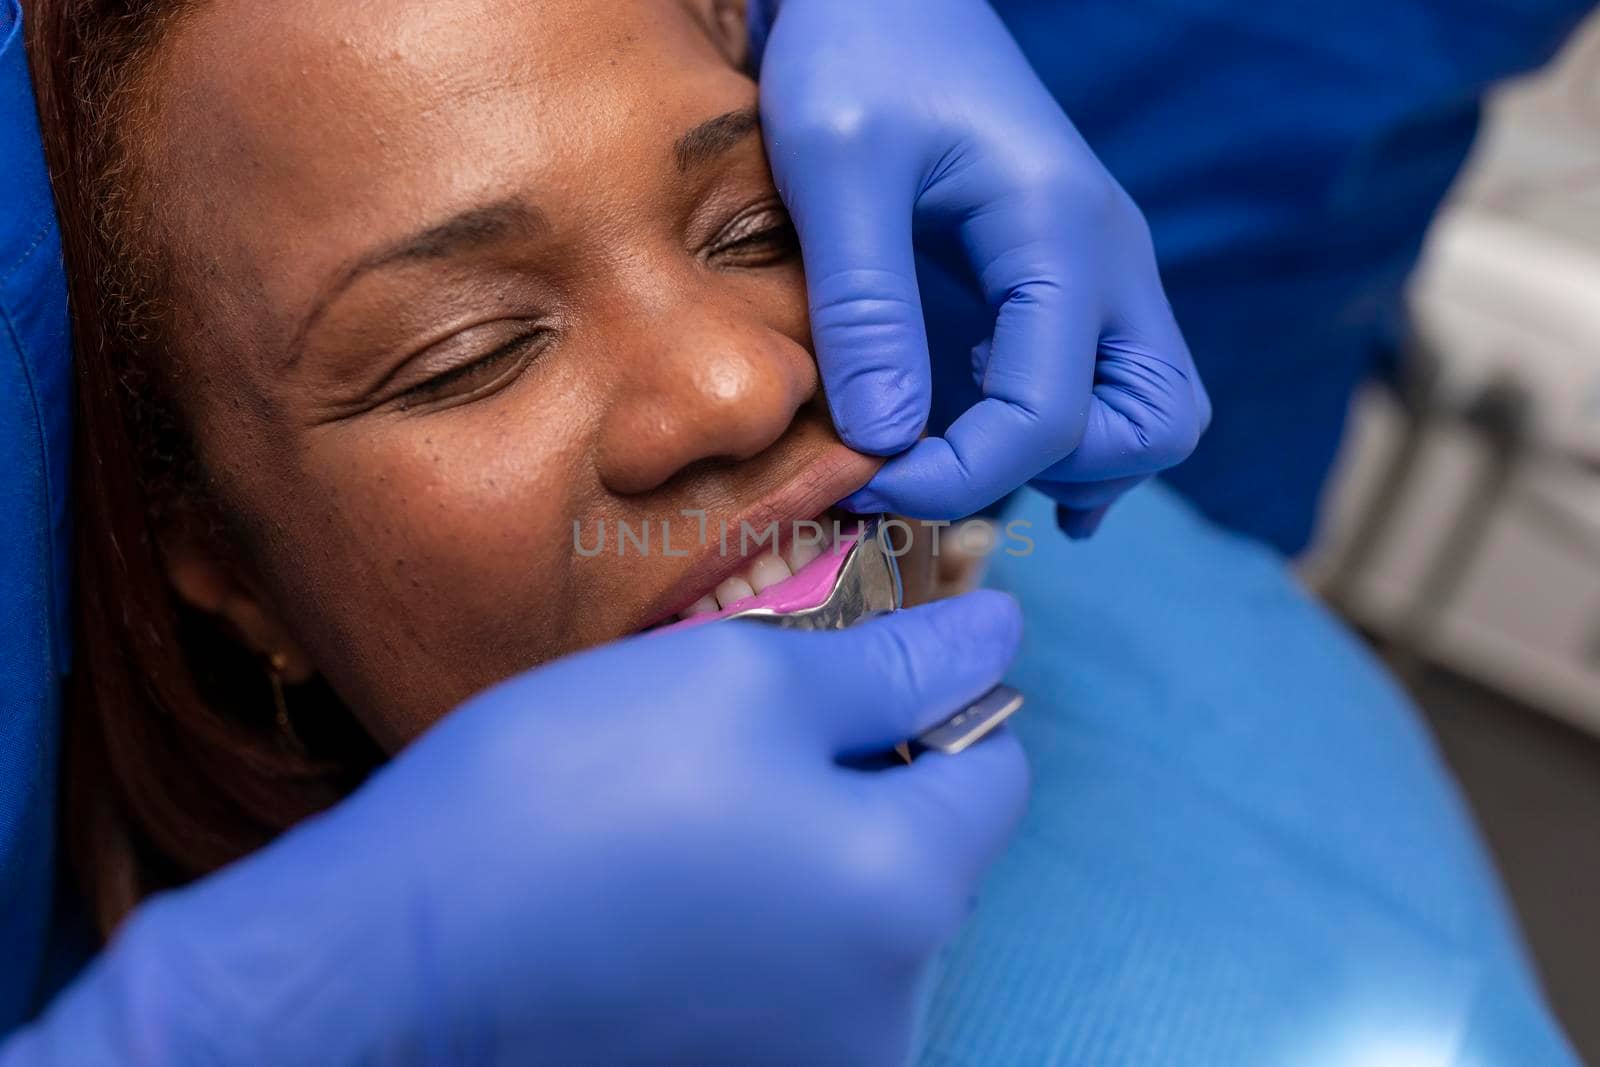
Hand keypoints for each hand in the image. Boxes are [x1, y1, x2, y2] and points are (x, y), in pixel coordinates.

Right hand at [4, 593, 1027, 1066]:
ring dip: (805, 857)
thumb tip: (999, 634)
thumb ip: (899, 661)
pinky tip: (666, 894)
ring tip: (682, 824)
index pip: (994, 771)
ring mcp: (819, 1060)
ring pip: (861, 915)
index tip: (832, 678)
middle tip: (729, 745)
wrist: (395, 948)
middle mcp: (890, 1006)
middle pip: (929, 853)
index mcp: (906, 891)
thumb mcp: (746, 678)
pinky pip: (800, 976)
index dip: (926, 700)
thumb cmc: (568, 788)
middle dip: (860, 785)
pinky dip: (759, 925)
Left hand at [753, 0, 1209, 534]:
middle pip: (1156, 425)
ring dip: (1075, 463)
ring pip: (1154, 414)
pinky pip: (1118, 388)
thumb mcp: (836, 167)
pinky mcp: (1076, 281)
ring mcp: (1106, 271)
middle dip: (1048, 475)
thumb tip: (884, 443)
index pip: (1051, 416)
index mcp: (1061, 233)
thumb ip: (864, 305)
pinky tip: (991, 449)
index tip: (862, 481)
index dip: (958, 477)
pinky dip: (1074, 438)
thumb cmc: (857, 57)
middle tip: (933, 470)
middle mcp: (1112, 259)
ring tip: (957, 459)